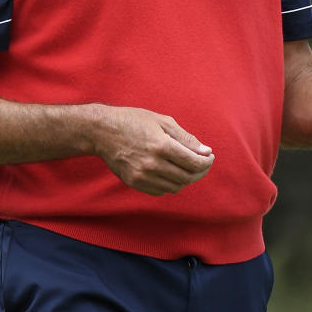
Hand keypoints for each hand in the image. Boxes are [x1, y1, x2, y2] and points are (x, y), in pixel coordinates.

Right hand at [91, 105, 213, 195]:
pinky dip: (170, 184)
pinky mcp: (134, 182)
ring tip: (185, 166)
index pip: (194, 163)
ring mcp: (142, 176)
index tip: (209, 157)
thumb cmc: (133, 121)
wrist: (102, 131)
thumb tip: (206, 152)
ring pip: (176, 186)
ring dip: (185, 178)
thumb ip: (186, 138)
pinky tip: (169, 172)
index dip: (206, 162)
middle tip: (202, 163)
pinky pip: (161, 191)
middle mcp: (152, 164)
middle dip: (200, 172)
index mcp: (161, 146)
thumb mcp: (162, 121)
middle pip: (187, 177)